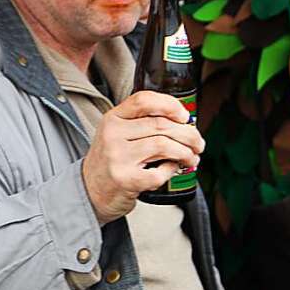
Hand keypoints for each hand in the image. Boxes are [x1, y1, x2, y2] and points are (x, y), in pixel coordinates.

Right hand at [81, 90, 203, 224]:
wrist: (91, 189)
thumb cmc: (111, 160)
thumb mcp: (117, 133)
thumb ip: (142, 123)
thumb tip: (185, 122)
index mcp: (113, 119)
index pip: (143, 100)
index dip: (170, 105)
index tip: (185, 116)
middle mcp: (112, 135)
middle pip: (161, 125)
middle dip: (189, 134)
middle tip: (197, 143)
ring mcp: (118, 158)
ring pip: (164, 146)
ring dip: (186, 152)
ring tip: (191, 157)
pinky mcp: (126, 179)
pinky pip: (160, 172)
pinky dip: (172, 170)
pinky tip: (171, 170)